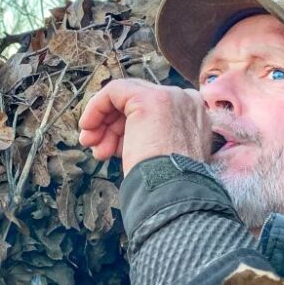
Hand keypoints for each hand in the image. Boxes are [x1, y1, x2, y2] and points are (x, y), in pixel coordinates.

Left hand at [78, 79, 210, 175]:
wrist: (174, 193)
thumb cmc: (168, 185)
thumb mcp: (166, 156)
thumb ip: (154, 138)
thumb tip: (127, 137)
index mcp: (195, 116)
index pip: (154, 112)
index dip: (128, 129)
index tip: (113, 148)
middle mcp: (186, 101)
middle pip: (138, 103)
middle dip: (113, 126)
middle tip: (98, 148)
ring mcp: (170, 97)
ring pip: (125, 96)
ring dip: (103, 122)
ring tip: (94, 147)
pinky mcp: (149, 99)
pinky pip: (114, 91)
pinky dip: (97, 107)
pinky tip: (88, 126)